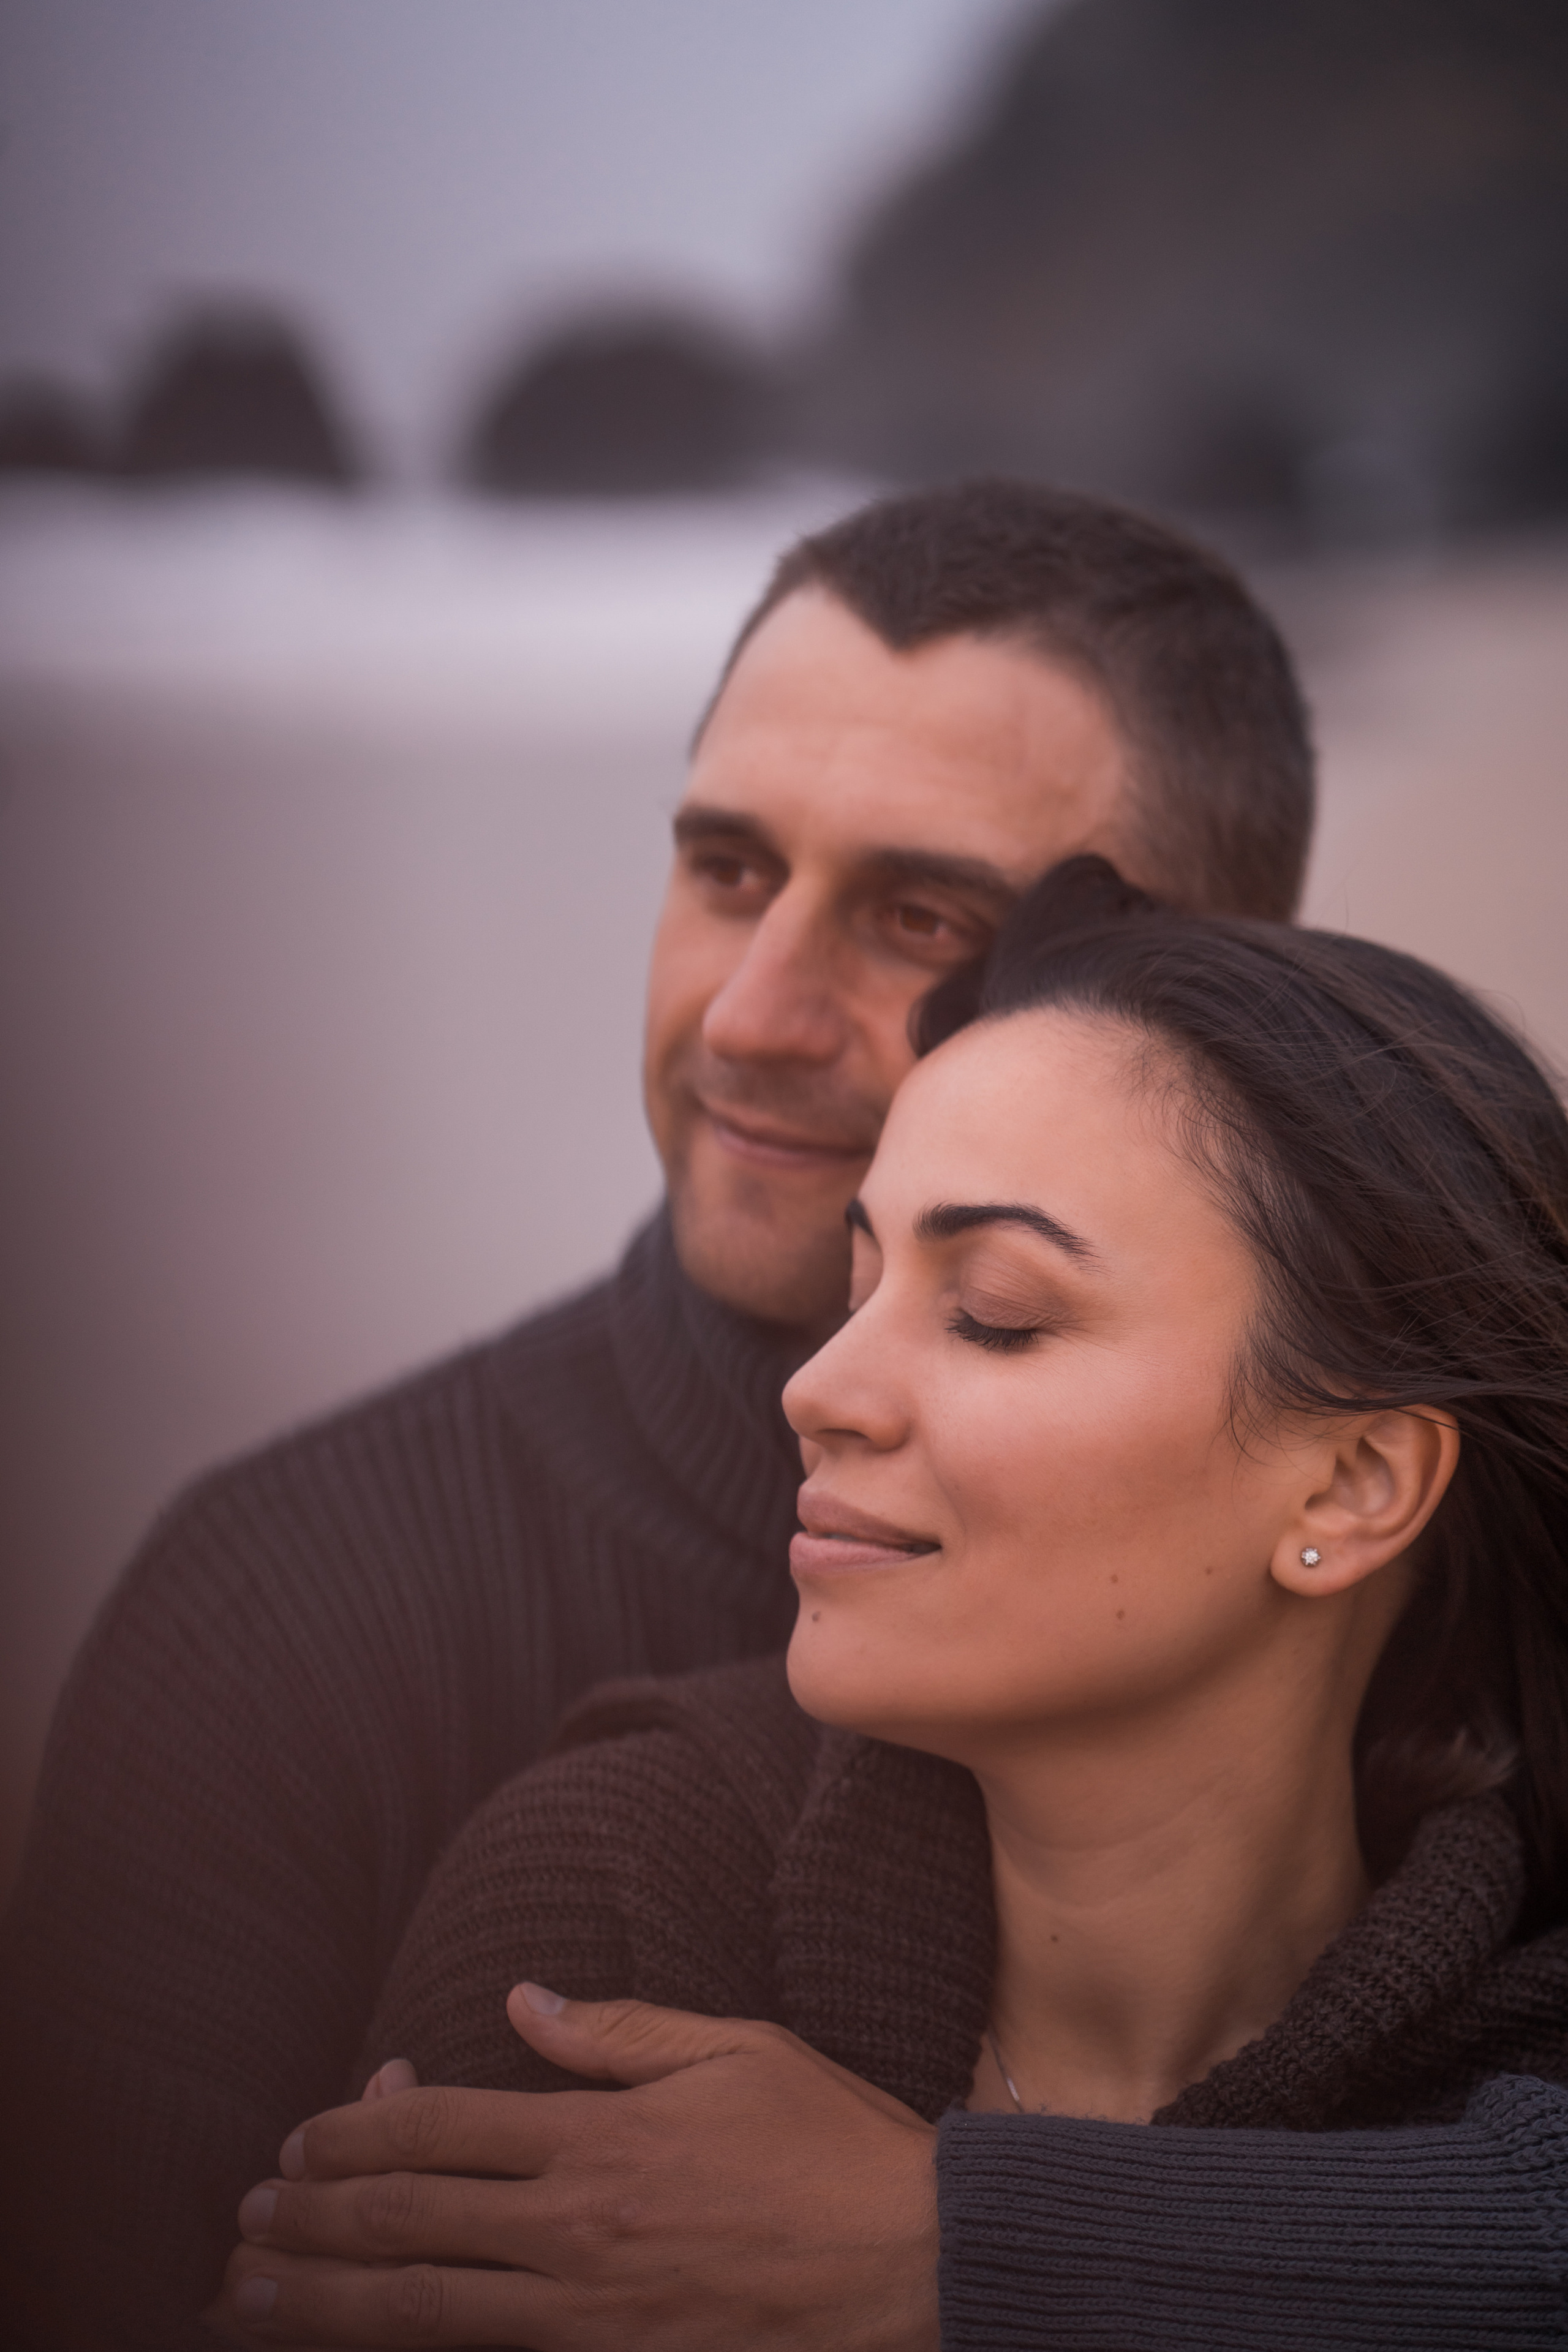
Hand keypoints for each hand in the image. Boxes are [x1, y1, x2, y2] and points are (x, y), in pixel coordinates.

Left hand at [214, 1988, 940, 2349]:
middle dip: (309, 2219)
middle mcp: (576, 2231)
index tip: (302, 2135)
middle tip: (244, 2217)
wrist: (917, 2262)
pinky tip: (367, 2349)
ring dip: (323, 2300)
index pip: (439, 2129)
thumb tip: (519, 2004)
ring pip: (423, 2311)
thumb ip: (617, 2031)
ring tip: (249, 2294)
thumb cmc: (832, 2146)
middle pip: (406, 2225)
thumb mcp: (735, 2050)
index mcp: (600, 2140)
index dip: (356, 2130)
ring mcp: (589, 2316)